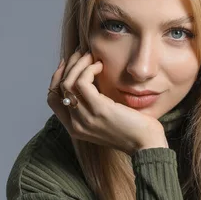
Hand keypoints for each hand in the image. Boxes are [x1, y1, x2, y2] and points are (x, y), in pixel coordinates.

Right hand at [47, 50, 167, 155]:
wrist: (147, 146)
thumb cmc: (133, 131)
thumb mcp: (106, 120)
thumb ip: (93, 107)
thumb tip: (87, 80)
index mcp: (75, 128)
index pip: (53, 100)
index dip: (57, 78)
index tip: (68, 63)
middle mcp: (76, 125)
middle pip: (59, 88)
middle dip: (68, 66)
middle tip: (81, 53)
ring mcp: (85, 118)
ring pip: (68, 83)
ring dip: (78, 64)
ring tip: (91, 56)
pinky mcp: (99, 110)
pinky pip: (82, 82)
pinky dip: (88, 69)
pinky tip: (100, 66)